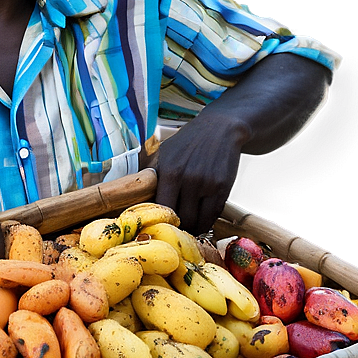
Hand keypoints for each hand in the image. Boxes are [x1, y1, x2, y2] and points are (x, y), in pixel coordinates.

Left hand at [152, 112, 248, 234]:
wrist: (220, 128)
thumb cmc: (188, 141)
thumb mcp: (164, 152)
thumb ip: (151, 174)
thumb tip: (134, 195)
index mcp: (170, 171)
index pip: (161, 208)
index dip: (160, 219)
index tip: (159, 223)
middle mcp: (189, 179)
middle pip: (180, 219)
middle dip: (176, 227)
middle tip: (174, 228)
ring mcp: (208, 184)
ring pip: (198, 221)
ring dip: (192, 227)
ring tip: (187, 226)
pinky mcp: (223, 188)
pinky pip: (213, 215)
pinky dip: (206, 222)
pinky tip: (201, 220)